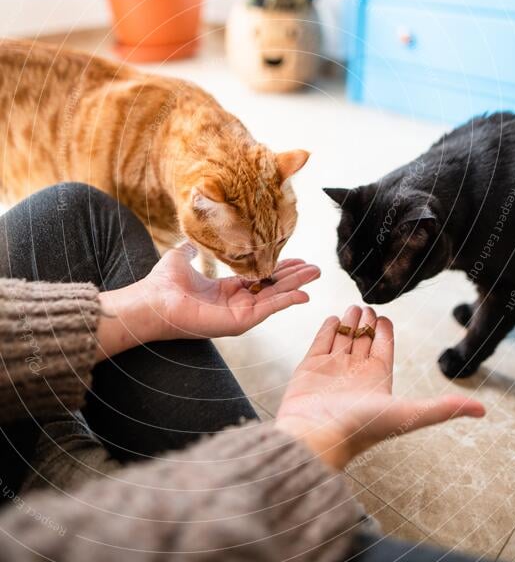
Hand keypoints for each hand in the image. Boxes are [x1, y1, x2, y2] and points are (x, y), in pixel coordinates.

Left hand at [97, 245, 319, 359]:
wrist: (152, 300)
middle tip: (315, 268)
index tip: (295, 258)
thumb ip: (192, 249)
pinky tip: (303, 294)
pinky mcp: (238, 323)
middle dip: (294, 277)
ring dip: (296, 286)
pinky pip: (268, 310)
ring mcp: (238, 315)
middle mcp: (235, 304)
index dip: (277, 268)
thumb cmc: (162, 283)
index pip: (258, 279)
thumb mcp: (181, 257)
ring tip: (315, 274)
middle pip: (272, 288)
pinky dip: (286, 301)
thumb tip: (193, 238)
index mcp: (225, 290)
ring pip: (274, 298)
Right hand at [276, 304, 484, 469]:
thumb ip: (442, 408)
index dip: (385, 332)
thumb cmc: (360, 427)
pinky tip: (333, 317)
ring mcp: (331, 370)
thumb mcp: (407, 414)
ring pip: (343, 339)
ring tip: (354, 306)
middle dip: (366, 323)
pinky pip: (320, 342)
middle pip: (363, 341)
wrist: (315, 435)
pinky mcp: (308, 367)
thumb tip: (482, 410)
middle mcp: (355, 374)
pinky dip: (327, 328)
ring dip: (349, 323)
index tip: (384, 317)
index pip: (384, 349)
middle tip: (368, 304)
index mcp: (378, 381)